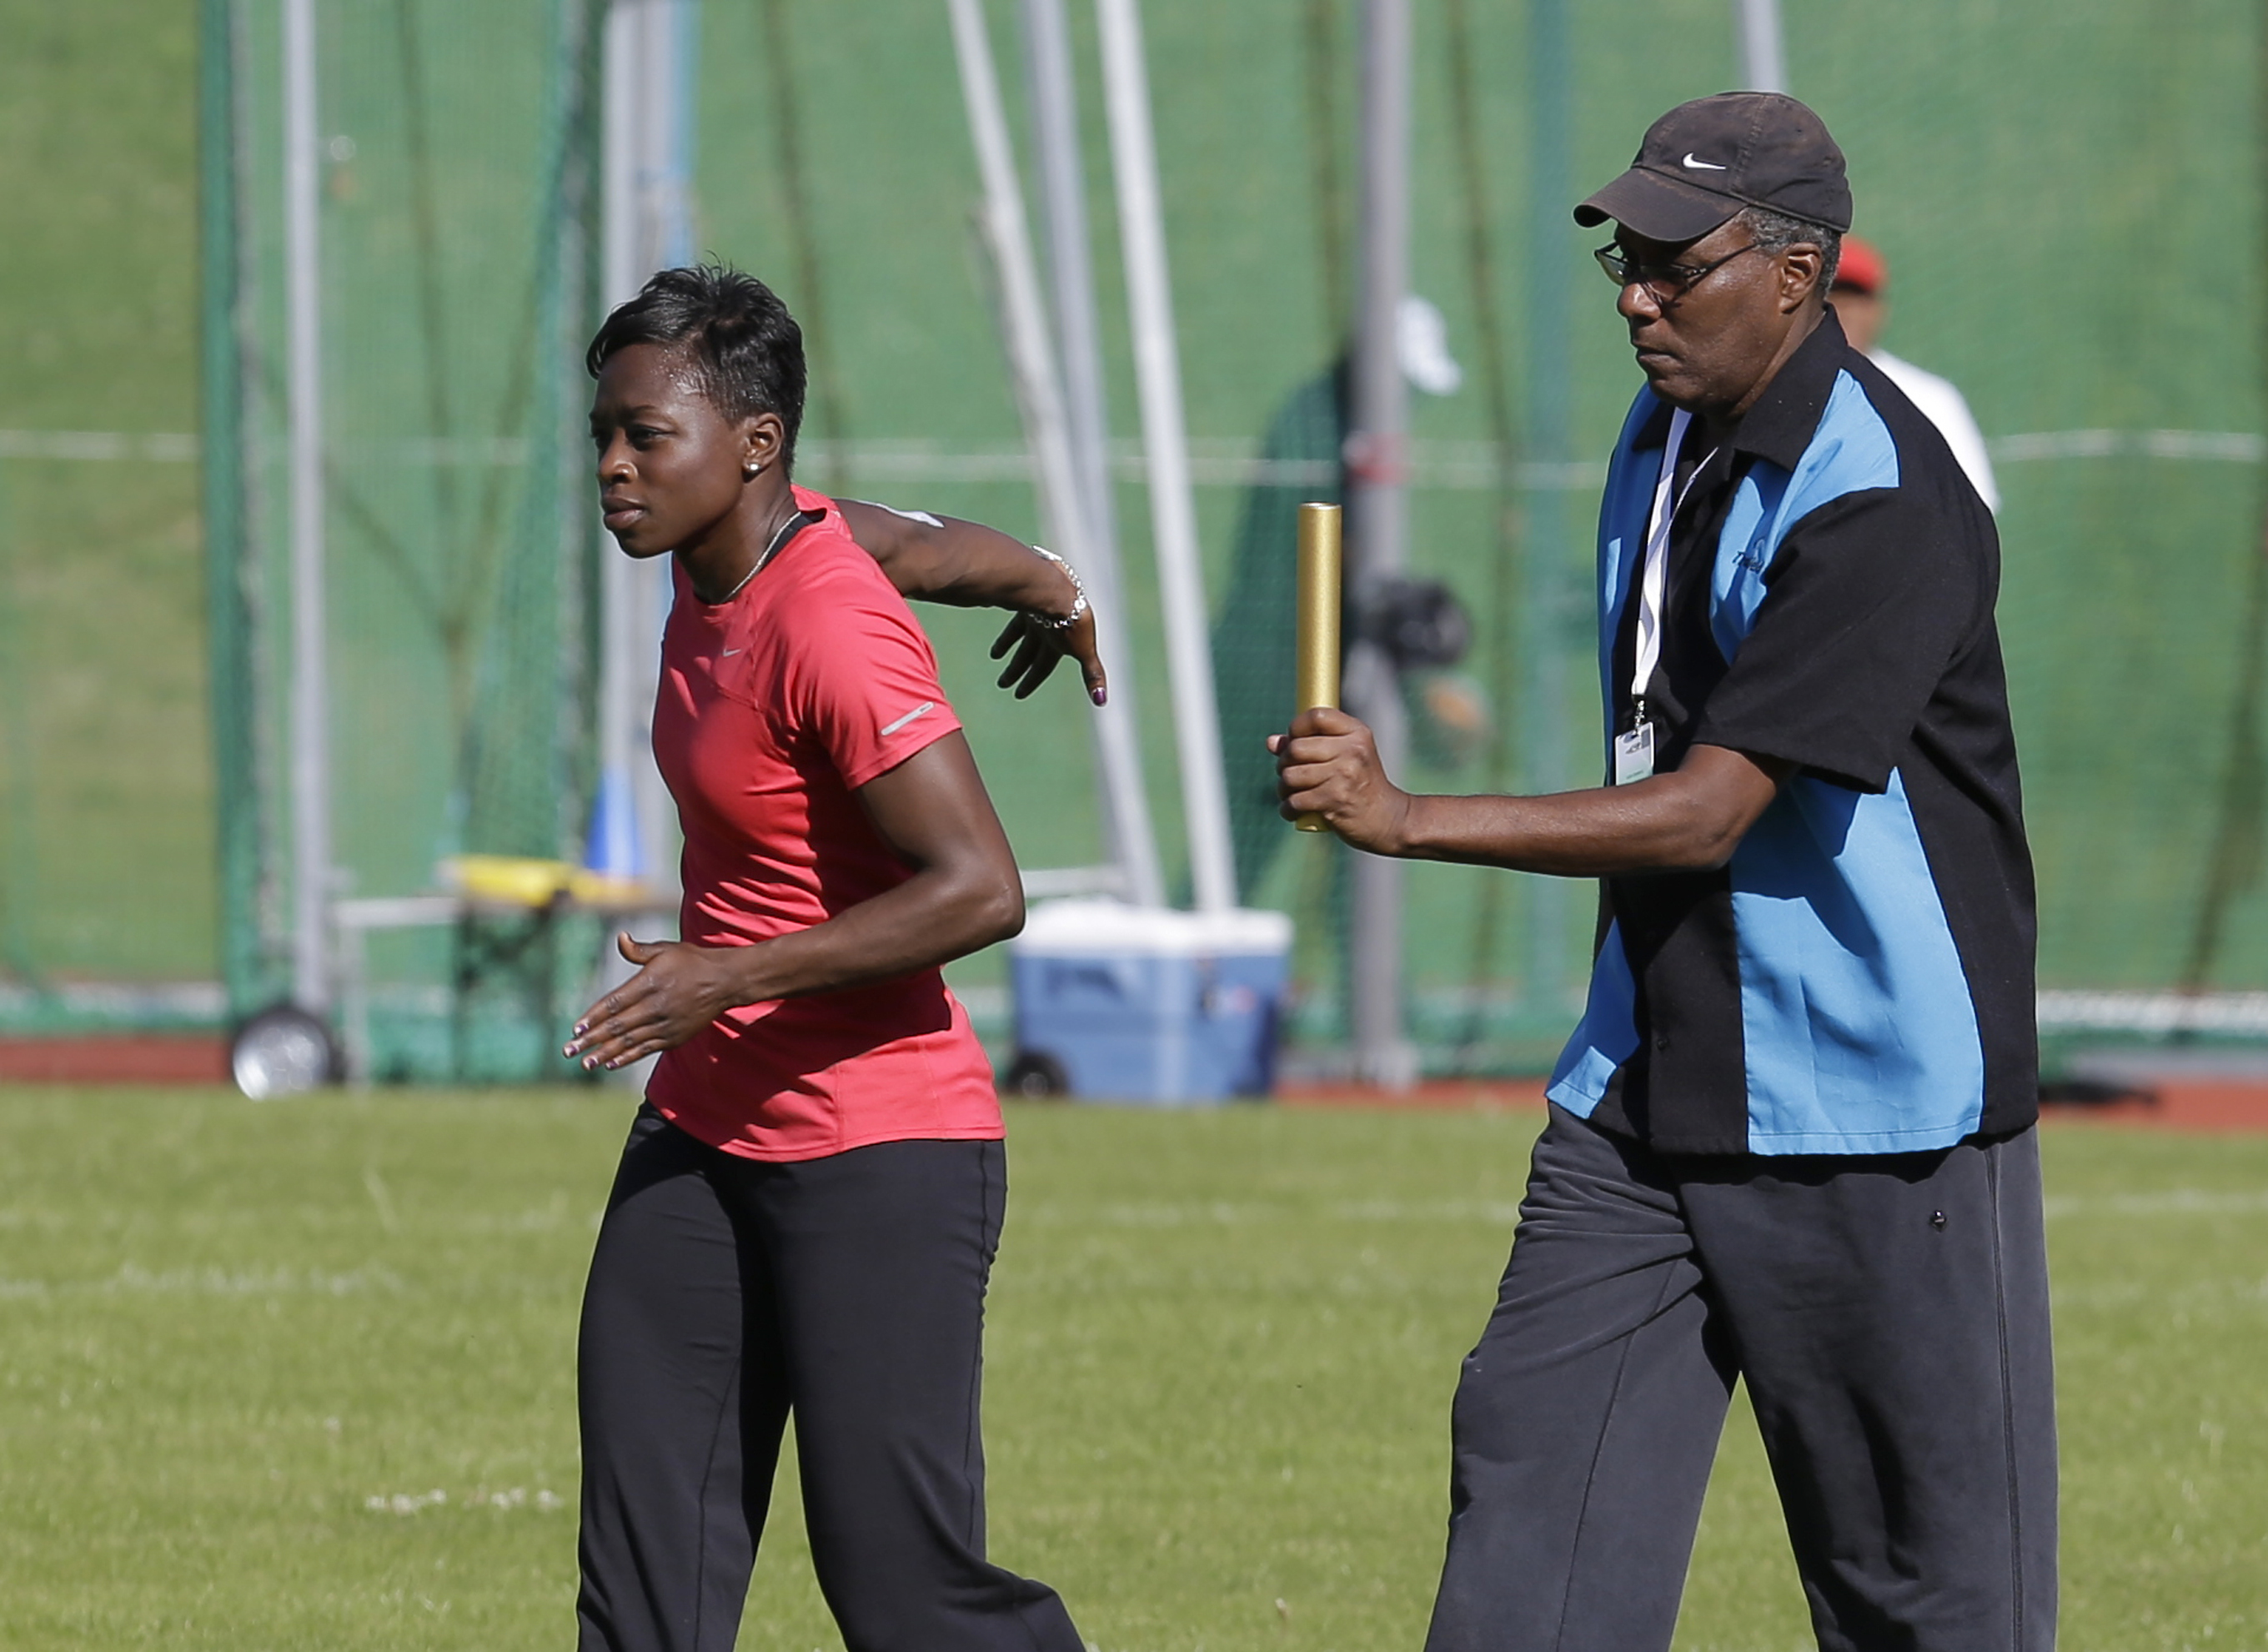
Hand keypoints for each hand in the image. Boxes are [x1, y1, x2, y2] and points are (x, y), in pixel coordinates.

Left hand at [564, 933, 747, 1071]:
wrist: (725, 982)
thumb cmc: (692, 961)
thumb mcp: (666, 949)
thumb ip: (638, 950)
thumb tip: (619, 938)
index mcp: (650, 983)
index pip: (614, 1003)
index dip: (592, 1017)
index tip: (575, 1028)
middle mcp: (656, 1006)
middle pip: (616, 1027)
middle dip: (590, 1040)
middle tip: (568, 1050)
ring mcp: (665, 1024)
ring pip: (629, 1042)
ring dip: (604, 1054)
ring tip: (585, 1063)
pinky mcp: (674, 1036)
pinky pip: (646, 1049)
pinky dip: (628, 1057)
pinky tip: (611, 1063)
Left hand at [989, 598, 1107, 703]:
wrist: (1056, 588)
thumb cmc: (1072, 621)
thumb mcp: (1083, 651)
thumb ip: (1092, 675)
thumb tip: (1102, 701)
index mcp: (1060, 641)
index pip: (1042, 666)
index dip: (1031, 681)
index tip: (1017, 694)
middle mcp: (1047, 628)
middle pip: (1028, 653)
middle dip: (1016, 669)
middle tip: (1001, 684)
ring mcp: (1034, 612)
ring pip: (1017, 633)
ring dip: (1005, 645)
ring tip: (993, 655)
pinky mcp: (1023, 597)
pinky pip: (1009, 612)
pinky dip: (1002, 622)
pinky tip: (993, 624)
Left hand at [1271, 707, 1414, 854]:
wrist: (1388, 819)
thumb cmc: (1362, 785)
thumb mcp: (1346, 756)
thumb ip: (1311, 745)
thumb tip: (1271, 742)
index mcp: (1357, 733)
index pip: (1316, 716)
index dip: (1296, 728)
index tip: (1293, 743)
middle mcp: (1352, 750)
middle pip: (1296, 748)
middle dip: (1283, 764)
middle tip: (1289, 775)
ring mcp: (1344, 775)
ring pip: (1291, 776)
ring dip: (1283, 788)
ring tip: (1289, 794)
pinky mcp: (1335, 800)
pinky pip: (1295, 801)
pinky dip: (1287, 809)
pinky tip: (1292, 811)